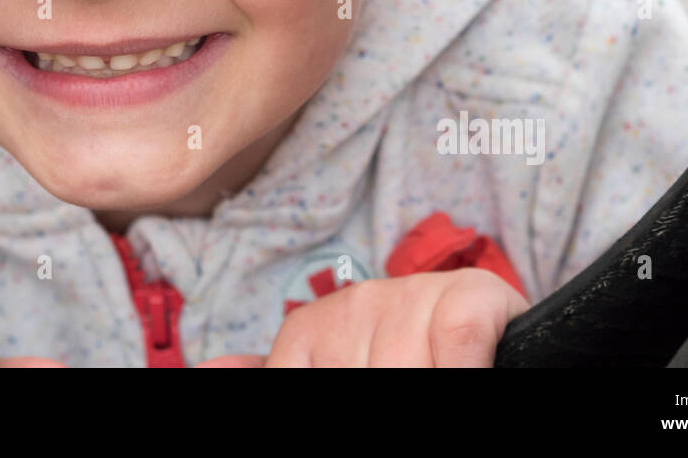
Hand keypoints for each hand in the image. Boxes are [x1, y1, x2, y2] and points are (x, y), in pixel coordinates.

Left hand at [199, 267, 528, 367]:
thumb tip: (204, 372)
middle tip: (400, 373)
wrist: (482, 320)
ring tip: (432, 370)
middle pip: (360, 379)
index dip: (337, 389)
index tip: (354, 386)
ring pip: (405, 370)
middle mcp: (353, 306)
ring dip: (429, 380)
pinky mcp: (466, 297)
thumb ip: (281, 369)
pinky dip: (460, 367)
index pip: (298, 376)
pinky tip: (464, 368)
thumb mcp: (333, 364)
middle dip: (383, 391)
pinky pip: (456, 346)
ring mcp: (408, 298)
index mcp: (308, 331)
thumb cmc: (400, 353)